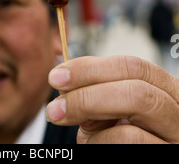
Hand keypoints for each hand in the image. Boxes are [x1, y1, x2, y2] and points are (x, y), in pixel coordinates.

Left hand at [46, 55, 178, 143]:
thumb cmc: (123, 137)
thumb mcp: (114, 109)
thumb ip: (99, 92)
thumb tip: (64, 82)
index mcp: (167, 90)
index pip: (132, 67)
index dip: (91, 68)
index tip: (57, 76)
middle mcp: (178, 115)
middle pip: (136, 92)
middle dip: (88, 95)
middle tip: (56, 108)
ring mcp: (176, 142)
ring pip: (132, 125)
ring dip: (95, 129)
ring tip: (82, 134)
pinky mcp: (167, 160)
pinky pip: (128, 145)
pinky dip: (101, 144)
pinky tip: (95, 145)